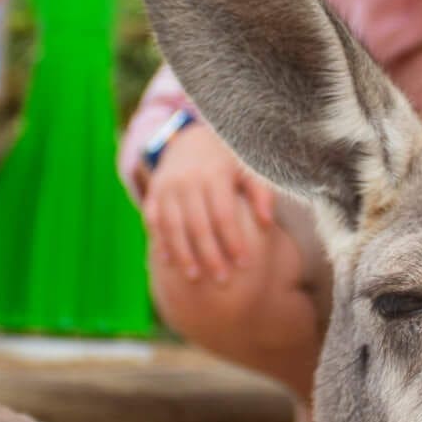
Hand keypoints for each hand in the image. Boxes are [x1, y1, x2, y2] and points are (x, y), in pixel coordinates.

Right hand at [143, 123, 276, 282]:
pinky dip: (159, 241)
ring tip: (194, 278)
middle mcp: (187, 180)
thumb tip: (268, 223)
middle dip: (210, 256)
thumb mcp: (249, 170)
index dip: (234, 241)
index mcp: (214, 174)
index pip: (224, 215)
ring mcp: (167, 187)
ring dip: (182, 254)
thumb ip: (261, 194)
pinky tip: (167, 262)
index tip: (245, 265)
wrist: (192, 140)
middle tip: (222, 281)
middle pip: (198, 225)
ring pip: (172, 226)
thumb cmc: (229, 162)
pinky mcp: (154, 192)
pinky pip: (153, 219)